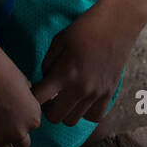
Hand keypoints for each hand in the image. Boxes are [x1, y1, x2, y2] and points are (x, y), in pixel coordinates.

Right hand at [0, 39, 42, 146]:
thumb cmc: (2, 66)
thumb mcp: (24, 80)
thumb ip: (27, 98)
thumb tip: (24, 100)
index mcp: (33, 117)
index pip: (32, 125)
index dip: (23, 118)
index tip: (15, 109)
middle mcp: (18, 132)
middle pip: (22, 145)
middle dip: (15, 135)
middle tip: (4, 122)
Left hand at [30, 0, 138, 126]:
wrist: (116, 25)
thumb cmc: (84, 29)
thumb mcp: (58, 41)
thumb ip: (47, 63)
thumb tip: (44, 80)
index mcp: (64, 73)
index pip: (39, 99)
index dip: (31, 97)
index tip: (33, 90)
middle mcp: (80, 89)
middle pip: (55, 117)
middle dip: (46, 109)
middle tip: (47, 97)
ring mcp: (96, 94)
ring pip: (73, 121)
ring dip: (65, 112)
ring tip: (64, 98)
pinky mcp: (109, 94)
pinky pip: (94, 117)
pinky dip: (85, 113)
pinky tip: (82, 101)